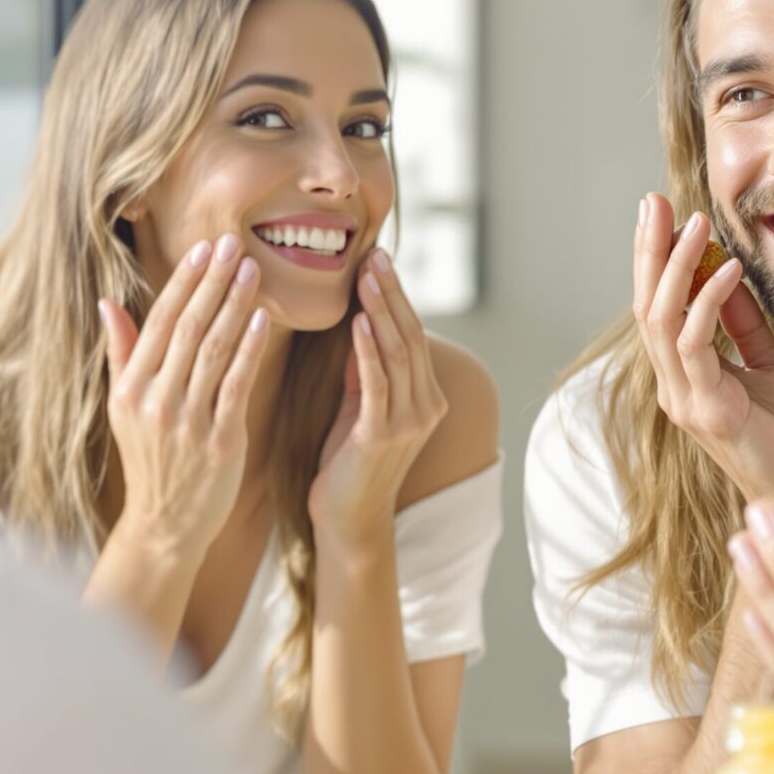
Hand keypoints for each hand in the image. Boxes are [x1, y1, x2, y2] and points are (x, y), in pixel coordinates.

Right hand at [99, 233, 270, 560]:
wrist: (165, 524)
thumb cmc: (151, 460)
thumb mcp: (124, 409)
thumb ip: (120, 354)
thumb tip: (106, 303)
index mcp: (130, 388)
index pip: (160, 322)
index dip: (184, 282)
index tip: (204, 248)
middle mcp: (154, 400)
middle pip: (188, 328)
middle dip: (213, 282)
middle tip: (235, 244)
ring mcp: (186, 422)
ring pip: (214, 350)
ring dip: (235, 305)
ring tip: (254, 270)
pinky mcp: (219, 441)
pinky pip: (236, 385)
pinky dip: (250, 349)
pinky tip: (264, 320)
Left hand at [308, 248, 447, 547]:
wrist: (347, 519)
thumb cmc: (347, 462)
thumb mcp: (359, 406)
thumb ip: (365, 369)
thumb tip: (360, 323)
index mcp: (426, 397)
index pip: (414, 334)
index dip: (397, 295)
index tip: (377, 259)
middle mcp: (426, 406)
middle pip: (411, 336)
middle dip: (392, 293)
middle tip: (374, 255)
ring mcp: (410, 423)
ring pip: (398, 353)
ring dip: (381, 311)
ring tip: (365, 278)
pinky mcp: (383, 436)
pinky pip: (378, 383)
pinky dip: (369, 349)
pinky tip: (359, 322)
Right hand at [632, 193, 773, 501]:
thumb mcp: (770, 365)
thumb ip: (744, 325)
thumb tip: (725, 272)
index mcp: (685, 376)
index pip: (657, 307)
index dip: (656, 259)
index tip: (663, 211)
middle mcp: (675, 387)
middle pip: (647, 307)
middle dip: (649, 251)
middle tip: (654, 200)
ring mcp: (686, 401)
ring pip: (662, 321)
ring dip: (675, 266)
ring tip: (694, 222)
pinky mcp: (710, 413)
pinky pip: (697, 345)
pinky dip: (709, 301)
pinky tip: (729, 268)